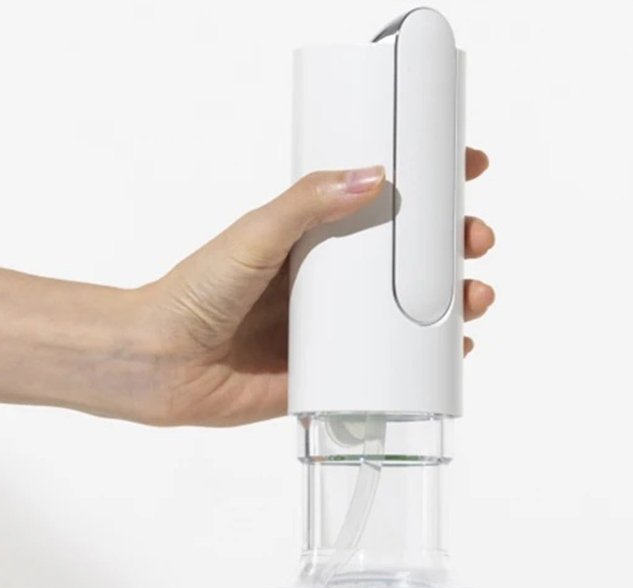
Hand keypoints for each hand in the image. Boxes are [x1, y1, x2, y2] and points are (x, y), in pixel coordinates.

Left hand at [131, 148, 495, 425]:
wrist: (157, 364)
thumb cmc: (192, 293)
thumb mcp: (252, 235)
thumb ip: (306, 205)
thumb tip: (372, 177)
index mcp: (312, 240)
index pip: (381, 204)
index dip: (427, 187)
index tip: (466, 167)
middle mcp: (328, 282)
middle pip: (407, 258)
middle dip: (452, 247)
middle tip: (474, 240)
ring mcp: (332, 329)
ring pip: (407, 312)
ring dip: (451, 302)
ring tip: (476, 296)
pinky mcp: (329, 375)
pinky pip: (388, 368)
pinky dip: (427, 361)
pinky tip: (455, 351)